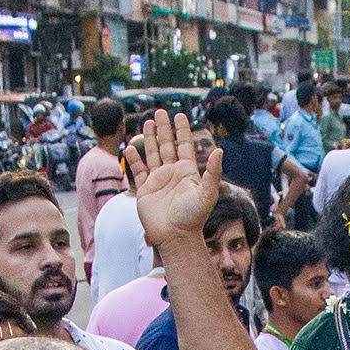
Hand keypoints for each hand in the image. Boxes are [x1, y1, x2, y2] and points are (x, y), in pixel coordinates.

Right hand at [128, 106, 223, 250]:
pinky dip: (133, 159)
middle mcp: (172, 174)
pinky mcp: (145, 190)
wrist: (175, 236)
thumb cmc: (193, 217)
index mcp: (187, 172)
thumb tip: (219, 150)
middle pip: (167, 145)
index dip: (182, 131)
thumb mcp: (207, 193)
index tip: (179, 115)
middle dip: (163, 129)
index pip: (184, 145)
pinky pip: (138, 171)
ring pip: (152, 154)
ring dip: (149, 139)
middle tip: (160, 112)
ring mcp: (158, 181)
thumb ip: (213, 172)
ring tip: (147, 122)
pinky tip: (130, 148)